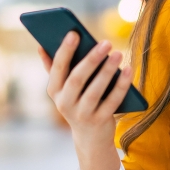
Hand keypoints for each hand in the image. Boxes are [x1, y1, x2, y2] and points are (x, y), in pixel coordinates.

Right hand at [40, 32, 133, 146]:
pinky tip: (128, 70)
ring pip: (95, 91)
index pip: (58, 68)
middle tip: (106, 42)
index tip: (74, 33)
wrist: (90, 137)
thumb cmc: (78, 102)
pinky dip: (121, 85)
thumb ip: (54, 68)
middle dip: (91, 59)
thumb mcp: (64, 89)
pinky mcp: (100, 121)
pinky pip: (112, 101)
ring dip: (107, 71)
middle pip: (77, 79)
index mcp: (54, 91)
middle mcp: (65, 104)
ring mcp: (82, 114)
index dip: (65, 50)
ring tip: (118, 53)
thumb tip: (41, 46)